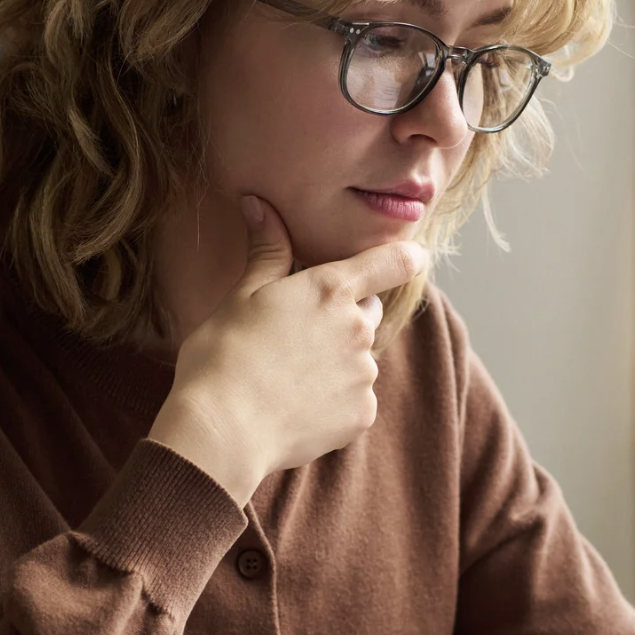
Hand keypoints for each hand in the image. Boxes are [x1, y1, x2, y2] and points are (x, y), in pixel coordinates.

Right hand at [147, 195, 426, 506]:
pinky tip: (297, 406)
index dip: (405, 258)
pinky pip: (356, 399)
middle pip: (367, 313)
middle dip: (344, 317)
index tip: (412, 257)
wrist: (221, 430)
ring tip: (288, 377)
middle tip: (297, 336)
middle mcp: (357, 329)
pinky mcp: (362, 415)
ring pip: (359, 359)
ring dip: (337, 363)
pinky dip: (335, 401)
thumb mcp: (241, 296)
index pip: (393, 262)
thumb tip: (259, 203)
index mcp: (330, 290)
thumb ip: (267, 251)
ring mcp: (363, 374)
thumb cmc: (223, 357)